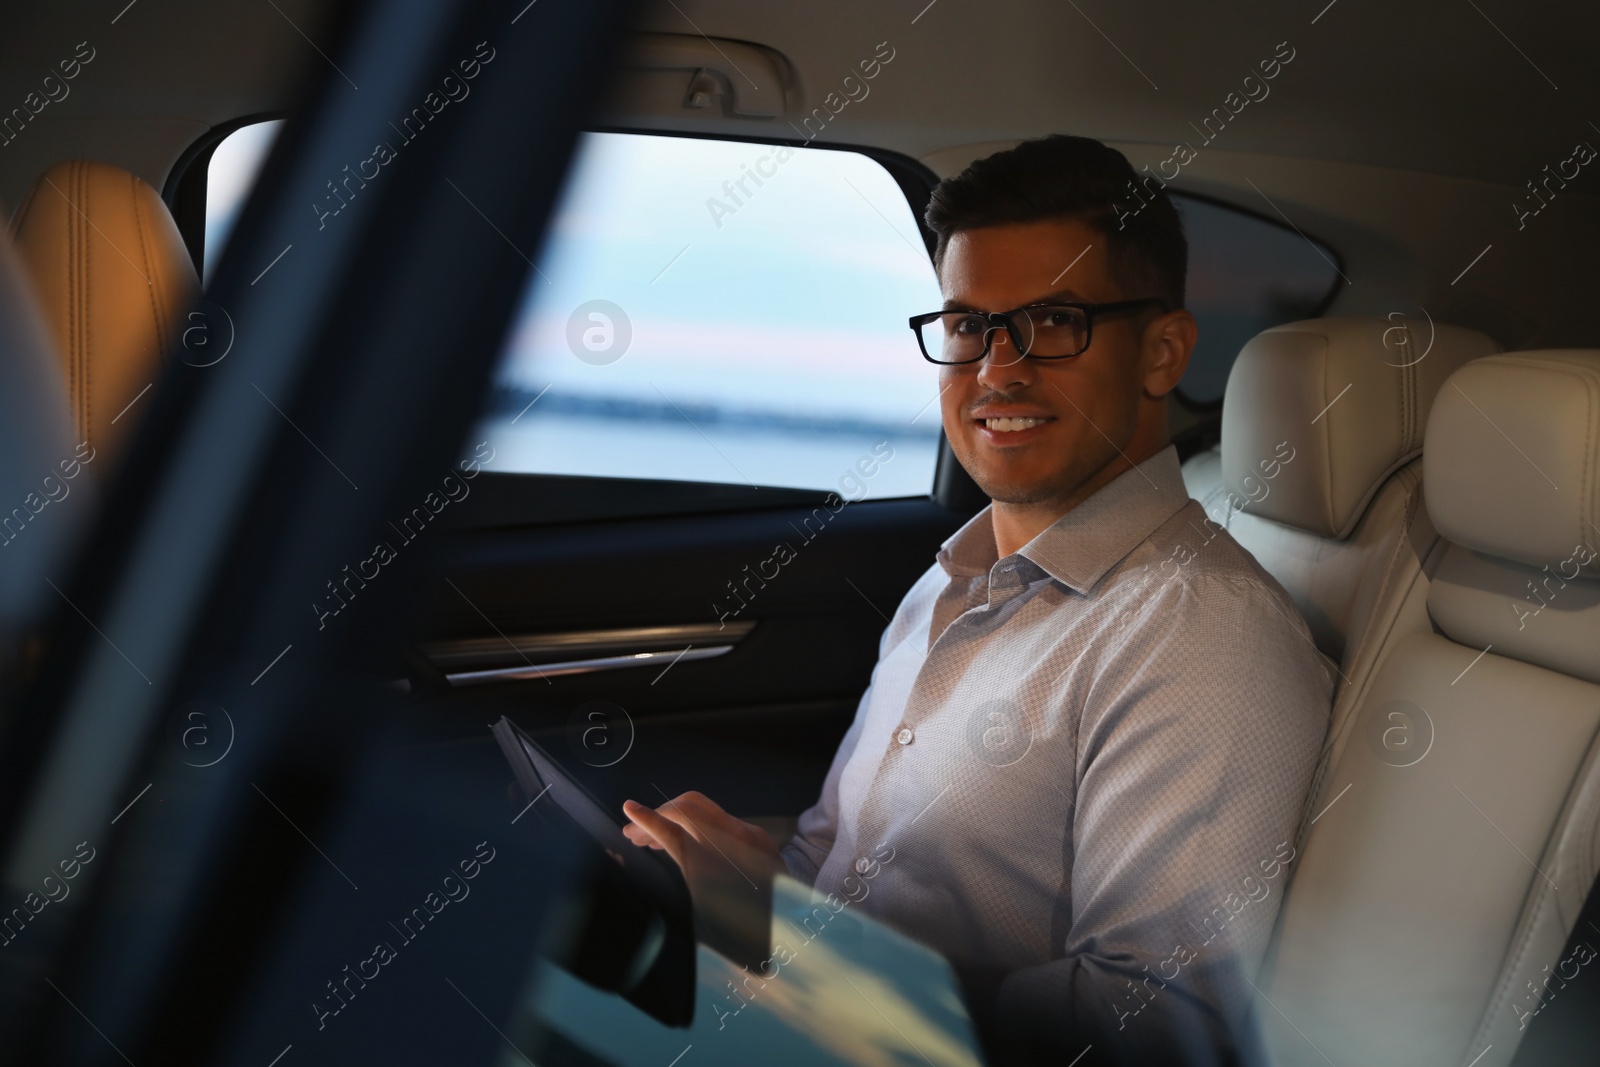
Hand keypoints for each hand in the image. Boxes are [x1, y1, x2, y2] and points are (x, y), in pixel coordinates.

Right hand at [623, 791, 784, 967]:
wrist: (800, 934)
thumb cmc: (749, 939)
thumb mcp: (702, 928)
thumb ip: (675, 901)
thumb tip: (651, 896)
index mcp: (716, 866)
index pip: (672, 831)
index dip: (646, 820)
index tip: (629, 810)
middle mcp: (734, 843)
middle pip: (687, 809)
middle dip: (657, 815)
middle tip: (635, 834)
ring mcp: (750, 836)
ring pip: (704, 812)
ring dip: (677, 821)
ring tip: (655, 841)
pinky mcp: (760, 838)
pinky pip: (722, 822)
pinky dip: (699, 829)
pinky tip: (687, 844)